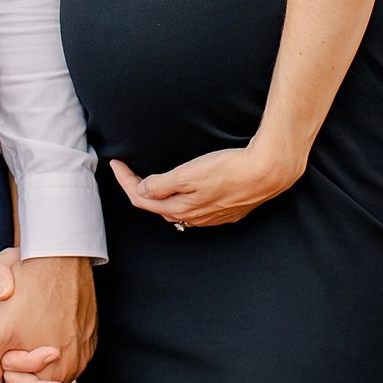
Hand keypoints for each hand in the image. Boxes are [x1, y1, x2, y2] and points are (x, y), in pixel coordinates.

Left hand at [0, 251, 95, 382]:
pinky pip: (65, 349)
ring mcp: (83, 347)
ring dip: (30, 360)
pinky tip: (32, 318)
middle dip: (17, 381)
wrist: (60, 251)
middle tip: (0, 355)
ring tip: (15, 330)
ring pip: (52, 369)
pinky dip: (46, 344)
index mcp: (53, 375)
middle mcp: (74, 366)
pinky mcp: (87, 330)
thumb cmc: (25, 290)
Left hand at [111, 138, 303, 229]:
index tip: (116, 165)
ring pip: (178, 210)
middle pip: (158, 208)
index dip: (125, 182)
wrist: (266, 173)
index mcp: (180, 208)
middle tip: (130, 171)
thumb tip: (142, 191)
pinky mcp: (227, 212)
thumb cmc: (228, 169)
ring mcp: (212, 217)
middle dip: (140, 191)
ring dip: (163, 197)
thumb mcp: (188, 174)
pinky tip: (189, 190)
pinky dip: (185, 199)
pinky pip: (198, 210)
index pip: (142, 199)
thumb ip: (162, 185)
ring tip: (154, 181)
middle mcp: (194, 217)